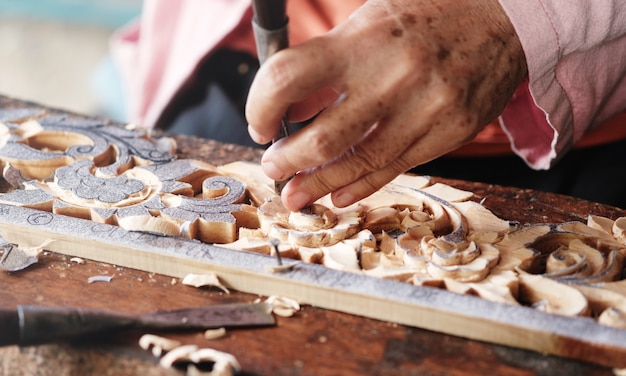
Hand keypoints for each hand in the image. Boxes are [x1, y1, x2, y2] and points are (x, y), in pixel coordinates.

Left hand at [246, 0, 526, 210]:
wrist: (502, 17)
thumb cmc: (423, 18)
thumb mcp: (368, 22)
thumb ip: (327, 64)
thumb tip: (287, 109)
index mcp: (362, 40)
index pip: (287, 78)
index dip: (260, 106)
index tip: (259, 123)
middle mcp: (392, 76)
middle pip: (320, 138)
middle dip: (286, 160)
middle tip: (274, 166)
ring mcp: (424, 109)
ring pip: (358, 164)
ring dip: (318, 184)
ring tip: (296, 194)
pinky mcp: (447, 133)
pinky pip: (394, 169)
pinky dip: (359, 187)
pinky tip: (337, 195)